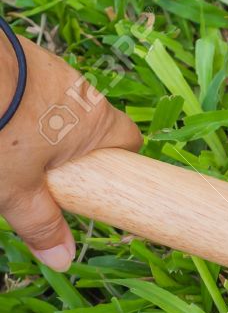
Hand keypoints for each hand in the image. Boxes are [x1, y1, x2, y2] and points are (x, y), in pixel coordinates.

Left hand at [0, 32, 140, 269]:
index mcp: (96, 124)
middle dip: (71, 144)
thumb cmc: (1, 129)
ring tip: (7, 137)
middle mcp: (83, 90)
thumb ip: (40, 222)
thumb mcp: (16, 188)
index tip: (97, 176)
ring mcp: (50, 65)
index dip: (119, 159)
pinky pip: (27, 80)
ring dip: (40, 118)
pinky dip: (15, 96)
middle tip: (41, 166)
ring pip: (56, 100)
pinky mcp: (19, 52)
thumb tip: (62, 260)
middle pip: (90, 123)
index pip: (129, 139)